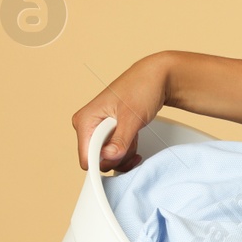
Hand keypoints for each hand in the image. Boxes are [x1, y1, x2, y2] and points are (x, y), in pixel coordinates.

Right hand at [72, 52, 173, 172]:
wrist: (155, 79)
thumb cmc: (141, 89)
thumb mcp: (132, 116)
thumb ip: (120, 140)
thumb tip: (109, 156)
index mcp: (85, 120)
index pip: (86, 157)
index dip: (103, 163)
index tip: (120, 160)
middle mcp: (88, 126)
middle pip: (98, 160)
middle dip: (118, 156)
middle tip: (131, 141)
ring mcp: (99, 130)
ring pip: (108, 158)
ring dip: (125, 153)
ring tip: (134, 136)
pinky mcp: (109, 133)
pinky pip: (115, 152)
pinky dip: (127, 151)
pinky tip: (135, 141)